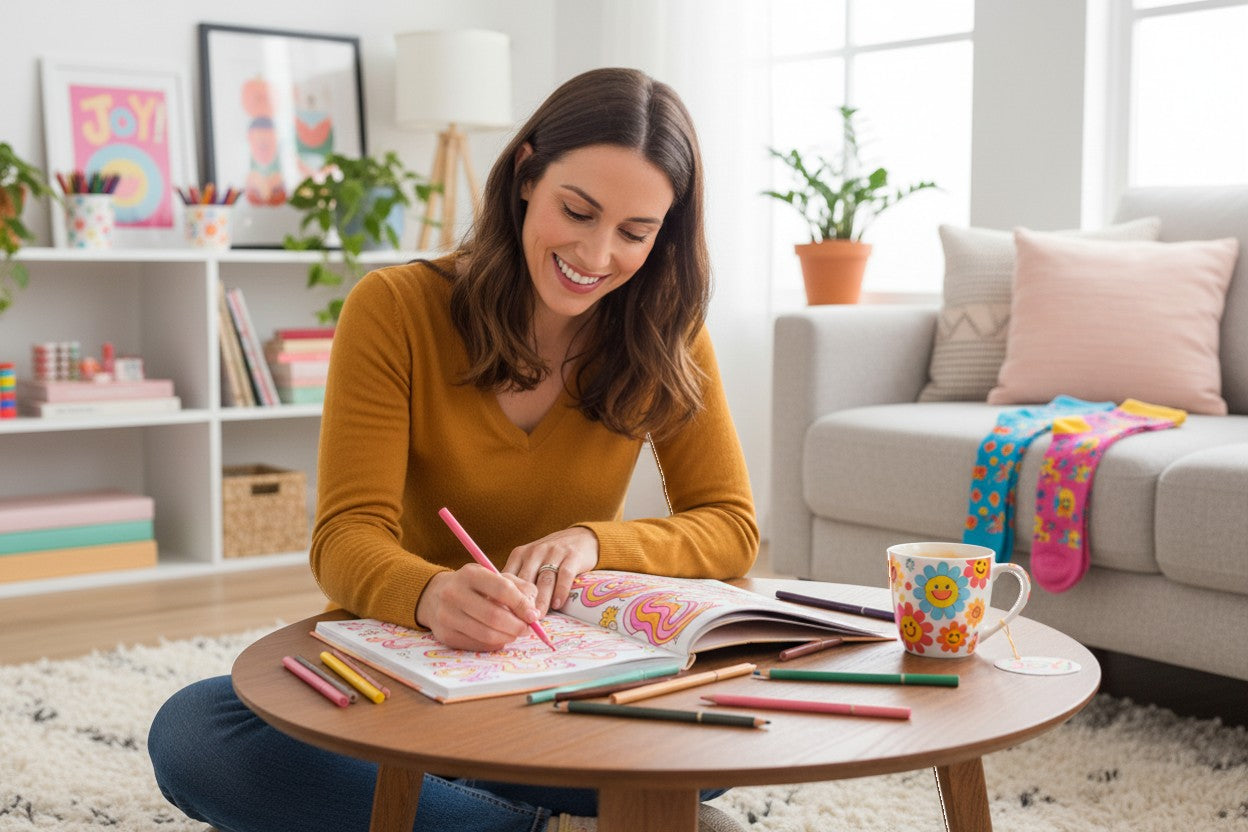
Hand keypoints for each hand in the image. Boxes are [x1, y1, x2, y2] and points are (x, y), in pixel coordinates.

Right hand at [415, 564, 540, 650]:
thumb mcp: (494, 577)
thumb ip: (519, 588)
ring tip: (515, 633)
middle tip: (527, 628)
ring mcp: (447, 615)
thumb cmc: (474, 586)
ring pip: (486, 634)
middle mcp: (454, 593)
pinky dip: (494, 643)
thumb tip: (534, 611)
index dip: (521, 604)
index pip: (502, 589)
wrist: (436, 595)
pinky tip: (499, 637)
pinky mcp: (446, 635)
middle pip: (494, 616)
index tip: (533, 615)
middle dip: (517, 626)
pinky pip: (478, 645)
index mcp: (470, 574)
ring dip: (508, 637)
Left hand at [503, 526, 598, 615]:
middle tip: (522, 621)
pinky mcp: (572, 556)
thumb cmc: (550, 556)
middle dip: (523, 602)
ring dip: (541, 600)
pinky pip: (564, 575)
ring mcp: (554, 552)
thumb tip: (506, 609)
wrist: (580, 537)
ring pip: (544, 580)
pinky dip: (561, 591)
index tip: (506, 615)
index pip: (509, 577)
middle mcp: (535, 552)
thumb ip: (520, 580)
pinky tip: (557, 604)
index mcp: (520, 554)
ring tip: (538, 617)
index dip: (507, 597)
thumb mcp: (530, 562)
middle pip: (526, 581)